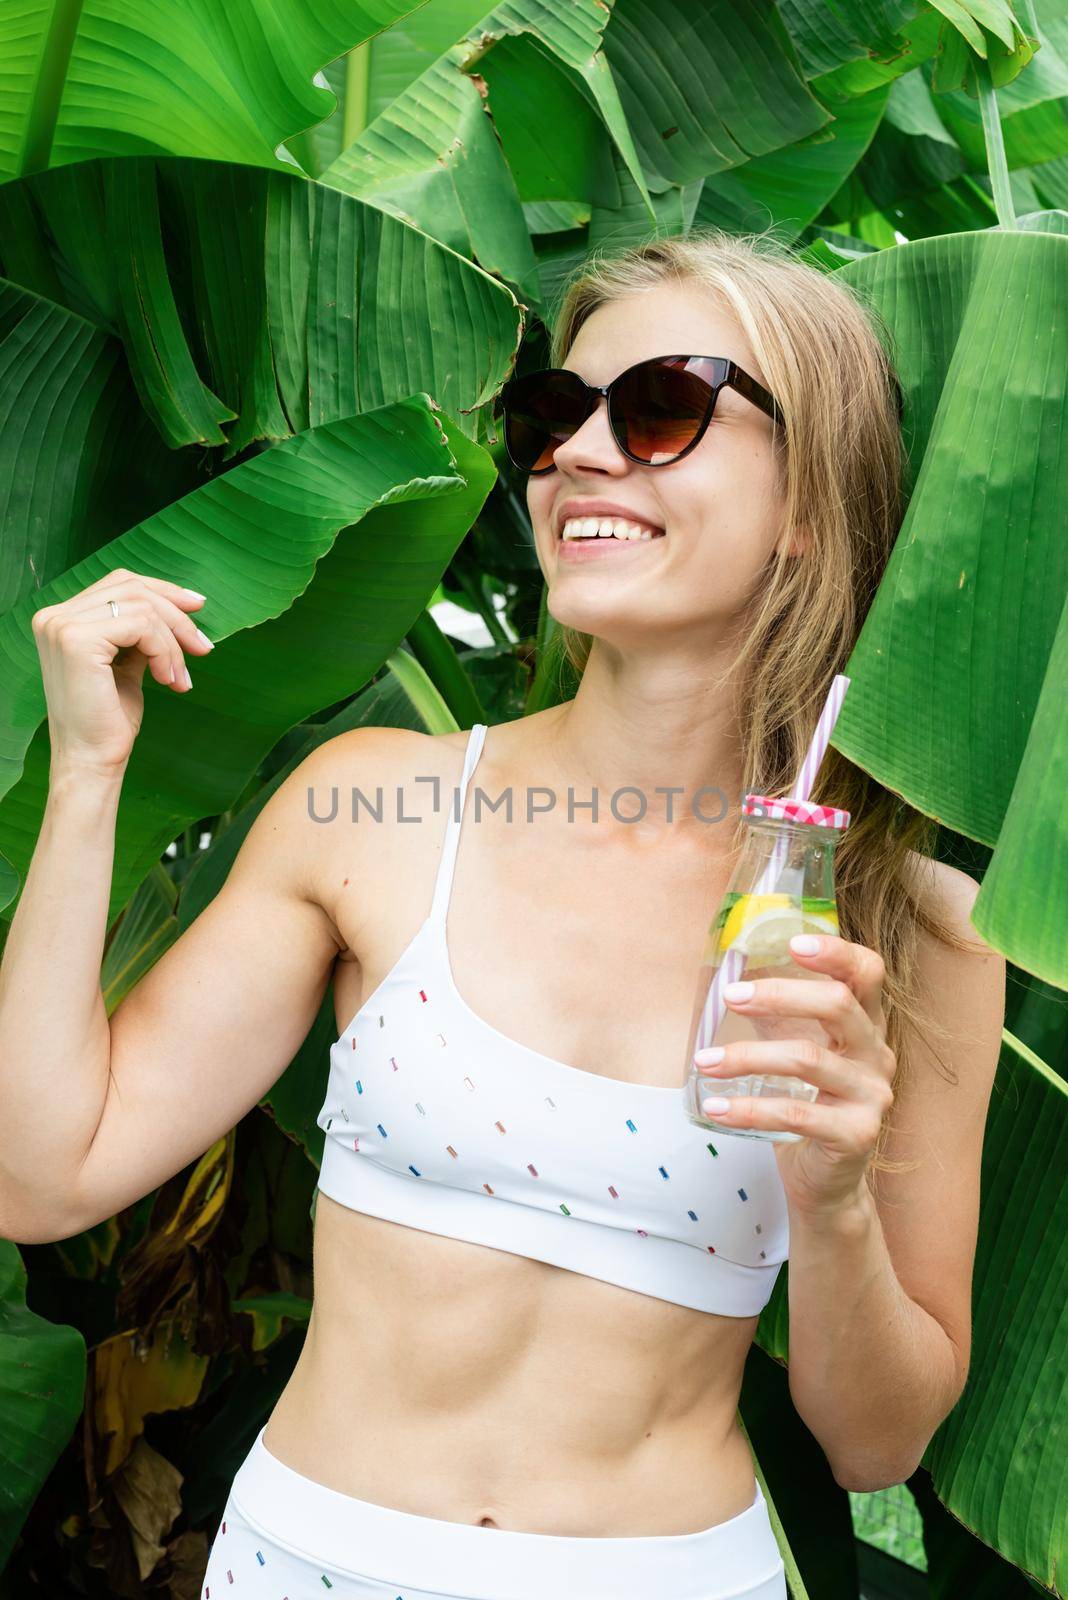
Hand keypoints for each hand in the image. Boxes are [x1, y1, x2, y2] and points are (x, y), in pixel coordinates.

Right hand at [31, 568, 212, 779]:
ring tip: (181, 676)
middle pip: (132, 588)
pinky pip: (141, 625)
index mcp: (61, 619)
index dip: (163, 591)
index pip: (119, 583)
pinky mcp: (76, 640)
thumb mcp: (126, 666)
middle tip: (204, 647)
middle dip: (177, 615)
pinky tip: (169, 679)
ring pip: (142, 607)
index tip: (198, 608)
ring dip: (173, 641)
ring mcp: (62, 626)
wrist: (92, 759)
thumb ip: (139, 635)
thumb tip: (176, 612)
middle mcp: (54, 617)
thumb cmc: (108, 720)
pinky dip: (164, 650)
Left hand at [693, 935, 894, 1216]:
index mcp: (865, 1023)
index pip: (868, 972)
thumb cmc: (808, 1101)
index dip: (837, 952)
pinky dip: (750, 1109)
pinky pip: (798, 1113)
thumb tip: (730, 973)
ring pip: (808, 1059)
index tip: (793, 942)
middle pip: (837, 1005)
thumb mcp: (794, 1047)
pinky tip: (716, 1108)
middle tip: (729, 996)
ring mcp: (872, 1095)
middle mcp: (877, 1053)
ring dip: (747, 1056)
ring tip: (704, 1063)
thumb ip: (776, 1013)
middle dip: (779, 994)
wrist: (826, 1178)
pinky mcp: (857, 1134)